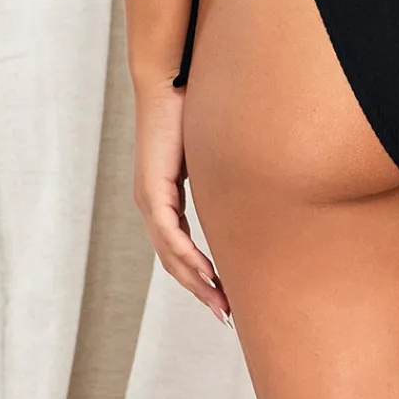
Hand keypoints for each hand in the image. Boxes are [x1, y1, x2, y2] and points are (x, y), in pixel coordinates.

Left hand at [133, 80, 231, 324]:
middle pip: (174, 262)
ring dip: (197, 282)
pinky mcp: (153, 191)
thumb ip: (220, 174)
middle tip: (225, 315)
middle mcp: (151, 205)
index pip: (180, 249)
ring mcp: (149, 200)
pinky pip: (171, 235)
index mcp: (163, 199)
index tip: (223, 295)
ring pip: (171, 255)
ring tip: (221, 303)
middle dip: (201, 290)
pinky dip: (189, 257)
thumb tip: (249, 183)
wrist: (167, 83)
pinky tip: (208, 273)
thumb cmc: (190, 109)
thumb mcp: (209, 154)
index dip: (200, 275)